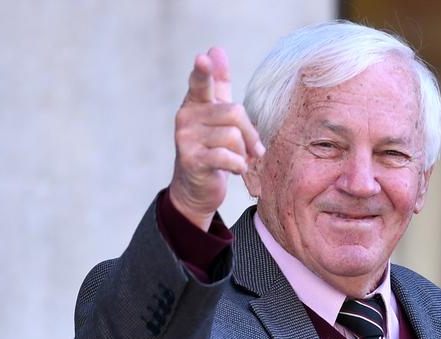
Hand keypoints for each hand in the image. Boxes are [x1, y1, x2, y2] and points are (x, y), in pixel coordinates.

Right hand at [169, 48, 264, 230]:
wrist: (196, 187)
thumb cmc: (211, 146)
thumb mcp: (217, 114)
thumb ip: (219, 84)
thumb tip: (216, 49)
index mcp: (195, 102)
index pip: (201, 83)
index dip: (203, 71)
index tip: (203, 58)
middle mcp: (186, 117)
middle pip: (234, 113)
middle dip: (250, 133)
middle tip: (254, 149)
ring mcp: (186, 139)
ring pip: (232, 136)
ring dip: (244, 153)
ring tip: (239, 160)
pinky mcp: (192, 161)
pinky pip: (226, 157)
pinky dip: (239, 165)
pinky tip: (237, 170)